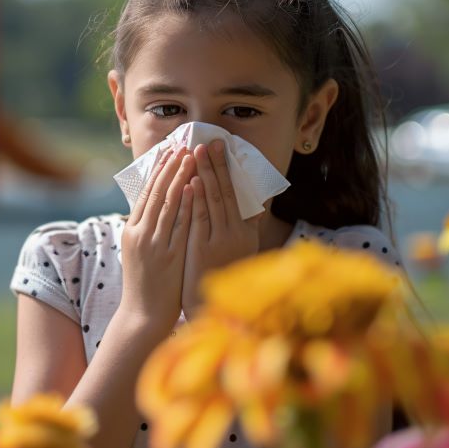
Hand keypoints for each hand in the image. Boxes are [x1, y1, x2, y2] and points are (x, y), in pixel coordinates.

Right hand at [118, 146, 196, 330]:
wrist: (142, 316)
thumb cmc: (145, 285)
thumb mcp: (139, 253)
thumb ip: (146, 230)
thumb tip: (156, 208)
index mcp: (131, 231)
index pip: (145, 193)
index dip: (157, 171)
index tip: (168, 151)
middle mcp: (140, 234)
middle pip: (155, 193)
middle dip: (169, 167)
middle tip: (181, 145)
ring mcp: (153, 244)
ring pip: (167, 204)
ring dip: (179, 178)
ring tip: (190, 157)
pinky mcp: (168, 256)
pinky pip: (179, 225)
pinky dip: (186, 204)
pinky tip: (193, 187)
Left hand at [182, 140, 260, 318]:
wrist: (208, 308)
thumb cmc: (220, 276)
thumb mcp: (239, 251)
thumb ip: (245, 227)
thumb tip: (257, 204)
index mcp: (246, 231)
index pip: (238, 193)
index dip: (229, 169)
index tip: (224, 147)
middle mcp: (238, 233)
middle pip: (228, 192)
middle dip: (218, 164)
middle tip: (211, 139)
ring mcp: (222, 241)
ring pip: (214, 201)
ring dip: (206, 174)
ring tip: (198, 152)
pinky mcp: (205, 249)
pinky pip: (201, 218)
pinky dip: (197, 198)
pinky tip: (192, 181)